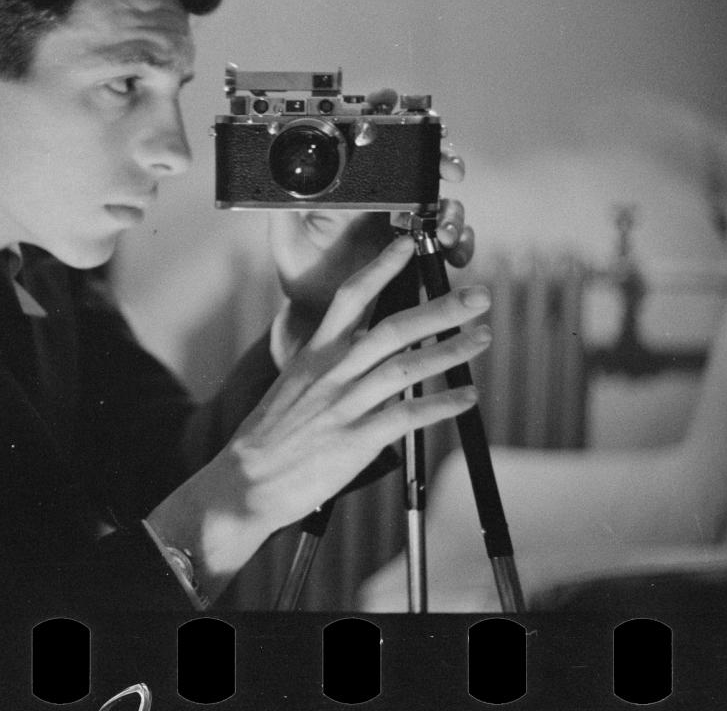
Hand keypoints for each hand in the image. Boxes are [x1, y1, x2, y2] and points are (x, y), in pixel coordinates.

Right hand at [147, 236, 490, 587]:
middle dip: (440, 310)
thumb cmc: (270, 435)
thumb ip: (328, 365)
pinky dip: (442, 405)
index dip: (381, 268)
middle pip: (394, 329)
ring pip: (406, 369)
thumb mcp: (293, 384)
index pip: (351, 298)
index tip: (408, 246)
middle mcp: (333, 372)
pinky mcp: (356, 440)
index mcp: (316, 353)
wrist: (245, 479)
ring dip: (450, 351)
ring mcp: (345, 405)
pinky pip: (408, 417)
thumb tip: (361, 351)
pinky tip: (467, 396)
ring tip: (481, 339)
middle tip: (479, 297)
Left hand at [268, 146, 474, 357]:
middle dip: (443, 161)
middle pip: (424, 169)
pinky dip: (461, 244)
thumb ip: (284, 204)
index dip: (405, 130)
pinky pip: (450, 243)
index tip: (420, 128)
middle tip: (451, 170)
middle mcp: (386, 202)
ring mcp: (406, 226)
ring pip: (443, 205)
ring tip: (444, 231)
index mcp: (357, 189)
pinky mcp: (420, 254)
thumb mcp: (286, 235)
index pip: (386, 150)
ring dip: (452, 212)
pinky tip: (454, 253)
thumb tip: (282, 171)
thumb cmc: (300, 272)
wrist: (316, 314)